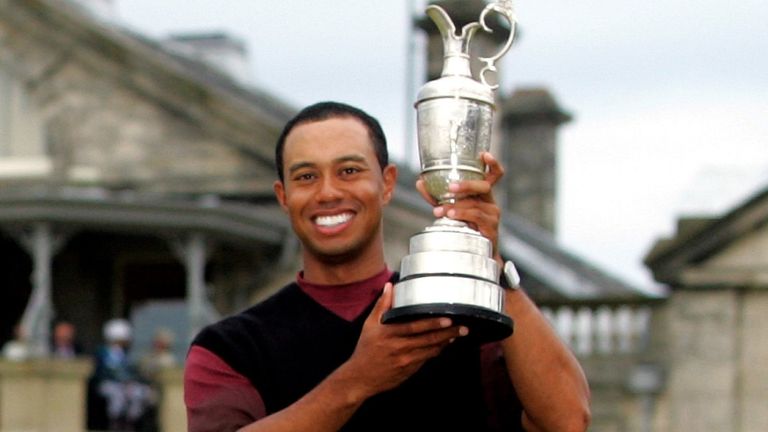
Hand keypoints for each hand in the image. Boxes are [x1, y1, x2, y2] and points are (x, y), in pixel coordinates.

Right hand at [344, 283, 467, 398]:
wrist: (360, 378)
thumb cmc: (365, 349)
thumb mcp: (369, 325)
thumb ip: (382, 305)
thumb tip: (390, 286)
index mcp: (389, 335)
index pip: (415, 327)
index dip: (433, 324)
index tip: (448, 319)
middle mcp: (399, 348)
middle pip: (428, 340)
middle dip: (448, 334)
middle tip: (463, 328)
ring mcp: (406, 362)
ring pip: (431, 351)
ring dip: (445, 343)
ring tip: (458, 335)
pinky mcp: (409, 371)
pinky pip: (426, 360)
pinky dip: (436, 352)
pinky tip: (443, 345)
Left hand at [416, 152, 503, 256]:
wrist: (476, 254)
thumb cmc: (464, 227)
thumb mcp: (450, 208)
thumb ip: (437, 196)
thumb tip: (420, 182)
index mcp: (483, 194)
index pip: (495, 175)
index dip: (493, 164)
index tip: (484, 155)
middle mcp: (490, 202)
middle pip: (484, 186)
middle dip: (466, 185)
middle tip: (450, 187)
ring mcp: (492, 214)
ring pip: (475, 204)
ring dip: (456, 206)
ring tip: (440, 210)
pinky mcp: (491, 227)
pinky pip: (476, 217)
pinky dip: (462, 214)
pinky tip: (452, 216)